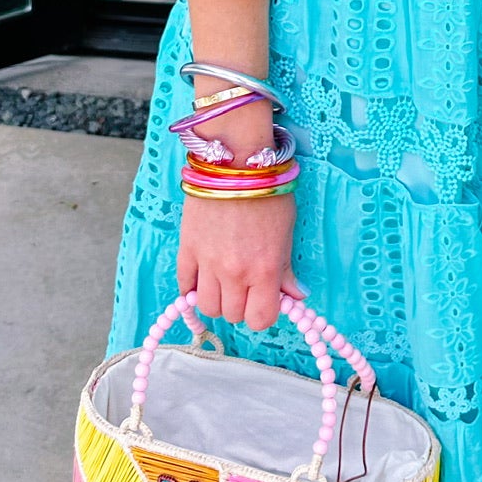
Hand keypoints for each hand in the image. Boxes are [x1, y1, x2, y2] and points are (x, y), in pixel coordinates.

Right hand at [178, 189, 301, 332]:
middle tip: (245, 287)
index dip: (263, 313)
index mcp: (264, 270)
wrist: (235, 161)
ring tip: (223, 281)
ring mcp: (207, 263)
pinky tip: (202, 276)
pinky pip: (184, 286)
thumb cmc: (268, 192)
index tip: (264, 300)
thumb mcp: (287, 231)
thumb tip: (296, 296)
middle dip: (240, 305)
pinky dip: (192, 288)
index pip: (260, 319)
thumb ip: (286, 269)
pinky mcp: (186, 249)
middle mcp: (235, 273)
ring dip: (217, 299)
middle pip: (232, 316)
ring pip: (207, 306)